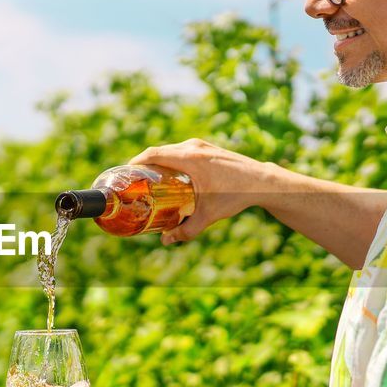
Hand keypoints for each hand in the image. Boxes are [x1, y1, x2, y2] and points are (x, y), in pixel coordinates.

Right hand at [129, 139, 266, 243]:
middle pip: (160, 151)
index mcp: (190, 159)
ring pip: (172, 149)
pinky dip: (172, 158)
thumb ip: (187, 230)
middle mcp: (194, 147)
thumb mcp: (209, 215)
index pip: (154, 154)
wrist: (262, 182)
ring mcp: (202, 145)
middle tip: (134, 180)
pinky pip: (183, 149)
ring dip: (159, 160)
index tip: (125, 173)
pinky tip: (171, 173)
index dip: (136, 162)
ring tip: (150, 177)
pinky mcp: (209, 148)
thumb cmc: (235, 196)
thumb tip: (166, 241)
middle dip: (145, 163)